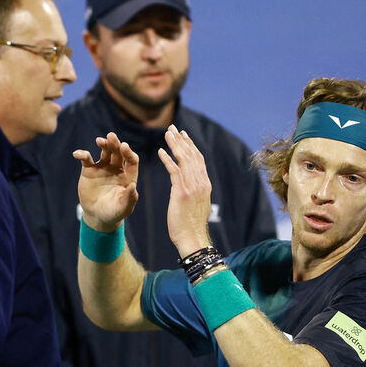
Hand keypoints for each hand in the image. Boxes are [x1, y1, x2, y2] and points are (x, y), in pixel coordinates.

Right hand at [74, 132, 139, 231]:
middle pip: (118, 152)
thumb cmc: (113, 213)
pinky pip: (86, 159)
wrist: (96, 215)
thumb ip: (129, 199)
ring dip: (103, 144)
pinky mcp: (89, 170)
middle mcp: (117, 169)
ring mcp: (103, 168)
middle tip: (112, 136)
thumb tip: (133, 186)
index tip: (124, 147)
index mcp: (128, 176)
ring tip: (100, 141)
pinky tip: (78, 154)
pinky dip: (82, 155)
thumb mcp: (122, 209)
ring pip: (105, 152)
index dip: (128, 153)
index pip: (132, 161)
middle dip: (115, 144)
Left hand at [158, 125, 212, 256]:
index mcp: (205, 185)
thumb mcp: (197, 205)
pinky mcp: (181, 192)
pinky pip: (174, 171)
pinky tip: (160, 152)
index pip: (198, 160)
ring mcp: (192, 187)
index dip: (191, 146)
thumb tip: (191, 188)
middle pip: (192, 155)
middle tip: (173, 128)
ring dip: (175, 145)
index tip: (183, 136)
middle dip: (182, 140)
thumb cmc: (192, 226)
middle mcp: (200, 183)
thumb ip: (195, 193)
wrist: (192, 238)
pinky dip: (168, 159)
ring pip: (184, 160)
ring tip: (167, 134)